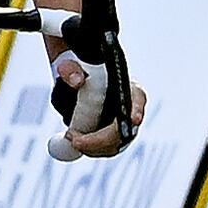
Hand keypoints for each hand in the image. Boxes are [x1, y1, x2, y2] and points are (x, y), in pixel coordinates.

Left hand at [46, 0, 137, 160]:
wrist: (74, 68)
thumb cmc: (77, 61)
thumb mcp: (71, 59)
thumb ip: (70, 67)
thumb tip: (74, 79)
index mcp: (126, 85)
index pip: (137, 97)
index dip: (136, 109)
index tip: (133, 119)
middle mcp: (129, 106)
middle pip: (126, 130)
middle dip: (102, 139)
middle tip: (75, 139)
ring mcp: (121, 123)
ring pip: (115, 144)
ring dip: (94, 147)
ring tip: (71, 139)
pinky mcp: (109, 134)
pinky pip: (105, 148)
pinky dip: (91, 148)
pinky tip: (75, 141)